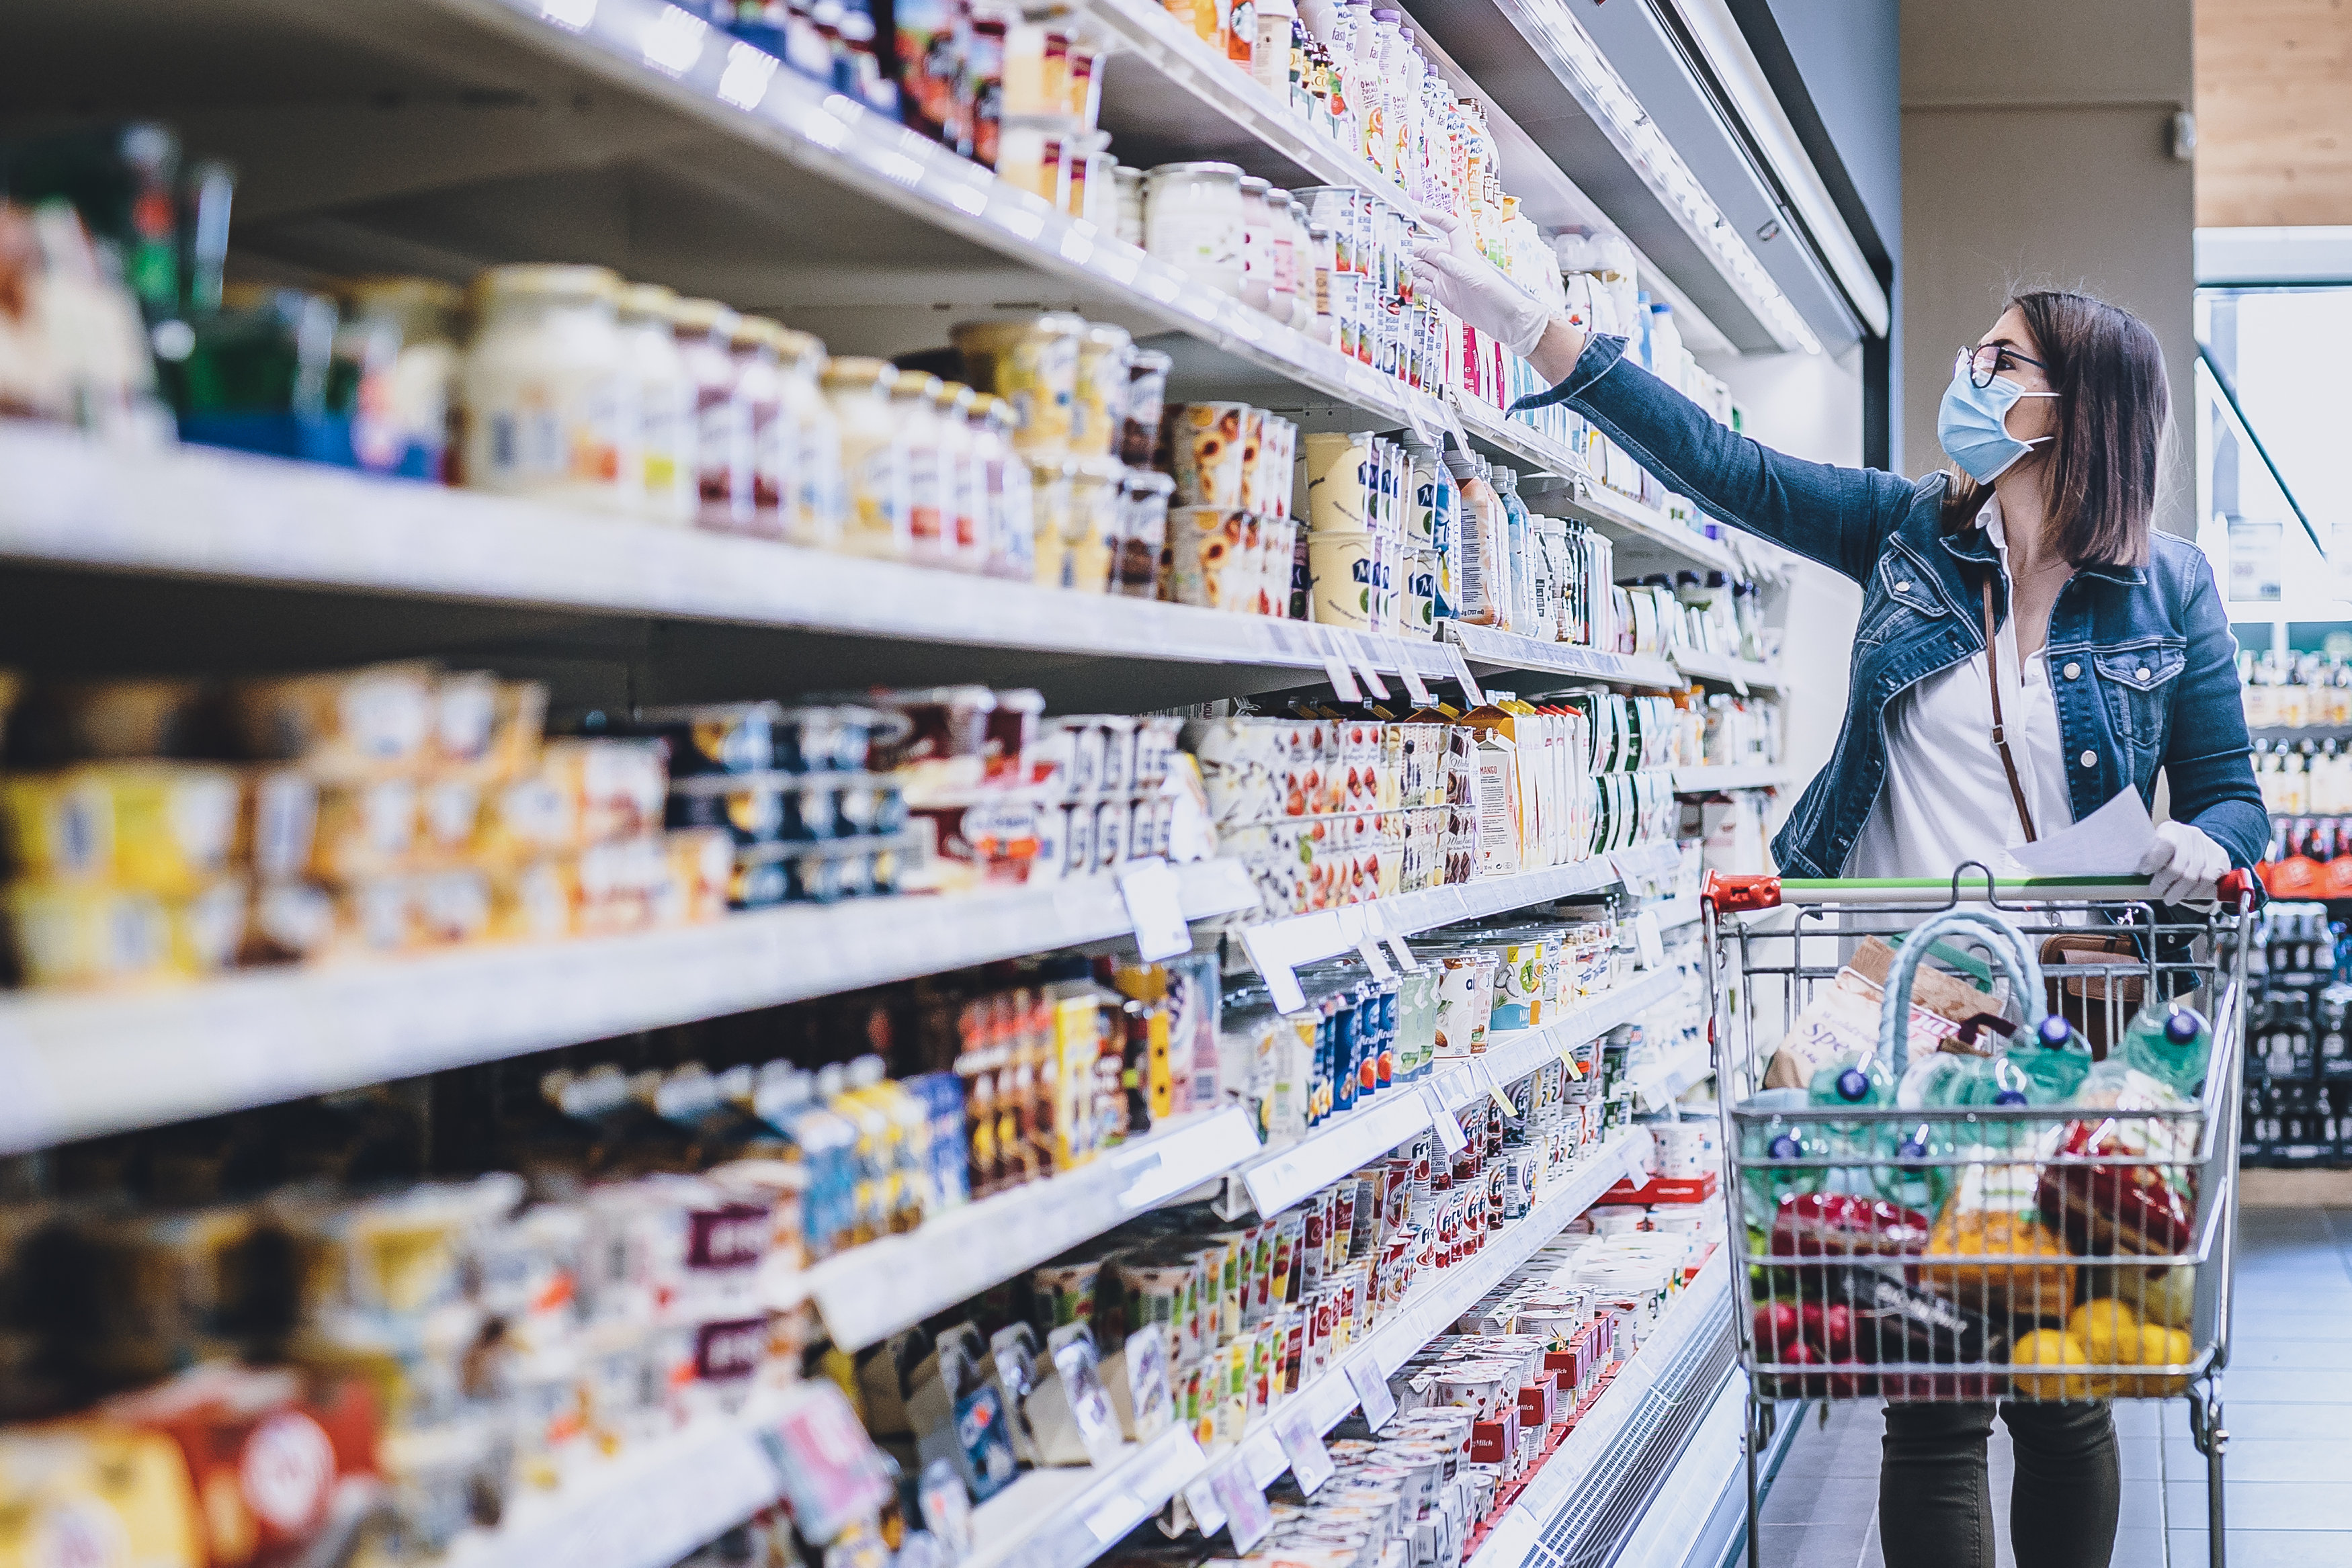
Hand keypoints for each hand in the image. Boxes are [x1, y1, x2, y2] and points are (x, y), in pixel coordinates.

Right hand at [1410, 209, 1552, 358]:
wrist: (1506, 321)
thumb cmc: (1500, 298)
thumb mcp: (1480, 281)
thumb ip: (1458, 269)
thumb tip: (1439, 257)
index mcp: (1464, 255)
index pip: (1451, 229)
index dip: (1438, 219)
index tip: (1422, 214)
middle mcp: (1453, 265)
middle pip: (1429, 249)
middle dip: (1415, 248)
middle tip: (1398, 251)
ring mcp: (1447, 280)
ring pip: (1424, 267)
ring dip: (1412, 267)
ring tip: (1400, 269)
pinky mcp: (1444, 295)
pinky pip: (1425, 286)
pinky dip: (1415, 284)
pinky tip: (1409, 285)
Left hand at [2136, 820, 2230, 904]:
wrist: (2192, 842)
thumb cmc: (2166, 849)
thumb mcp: (2151, 846)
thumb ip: (2143, 859)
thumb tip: (2128, 880)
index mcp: (2170, 829)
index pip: (2165, 844)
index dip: (2154, 860)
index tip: (2144, 872)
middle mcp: (2191, 835)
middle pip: (2178, 866)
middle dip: (2164, 883)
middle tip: (2156, 891)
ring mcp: (2208, 846)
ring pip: (2193, 877)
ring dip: (2179, 892)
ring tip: (2169, 898)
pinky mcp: (2221, 858)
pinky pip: (2209, 880)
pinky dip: (2196, 891)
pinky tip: (2188, 894)